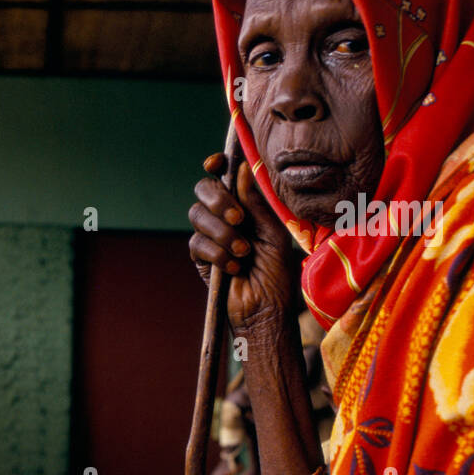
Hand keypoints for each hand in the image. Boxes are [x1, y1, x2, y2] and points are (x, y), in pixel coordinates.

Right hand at [189, 153, 296, 333]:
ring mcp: (210, 236)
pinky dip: (216, 253)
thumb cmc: (277, 275)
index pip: (225, 176)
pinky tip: (233, 267)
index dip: (217, 165)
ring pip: (197, 215)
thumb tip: (240, 168)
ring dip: (221, 233)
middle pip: (204, 190)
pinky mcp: (199, 257)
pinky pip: (196, 243)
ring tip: (243, 252)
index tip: (215, 163)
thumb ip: (256, 202)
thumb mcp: (273, 234)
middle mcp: (225, 217)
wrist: (265, 311)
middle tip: (238, 219)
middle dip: (218, 200)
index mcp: (246, 207)